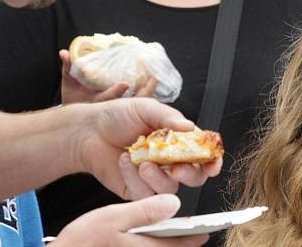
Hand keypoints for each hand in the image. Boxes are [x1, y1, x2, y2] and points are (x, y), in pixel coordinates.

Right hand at [53, 194, 207, 245]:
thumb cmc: (82, 242)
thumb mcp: (114, 217)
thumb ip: (145, 211)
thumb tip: (174, 203)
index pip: (181, 246)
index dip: (195, 236)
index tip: (205, 231)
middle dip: (183, 243)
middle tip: (193, 232)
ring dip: (168, 245)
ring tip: (172, 234)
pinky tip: (148, 238)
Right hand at [61, 50, 157, 103]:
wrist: (75, 117)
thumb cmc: (74, 97)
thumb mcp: (69, 83)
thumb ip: (67, 68)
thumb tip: (63, 52)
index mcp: (96, 101)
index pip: (107, 98)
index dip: (115, 92)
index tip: (125, 84)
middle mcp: (108, 107)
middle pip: (128, 103)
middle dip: (139, 94)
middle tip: (152, 81)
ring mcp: (117, 109)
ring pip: (135, 104)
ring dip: (146, 94)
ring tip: (155, 81)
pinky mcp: (123, 108)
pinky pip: (138, 103)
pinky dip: (145, 95)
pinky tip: (152, 85)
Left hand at [74, 98, 222, 200]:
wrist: (88, 130)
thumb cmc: (118, 116)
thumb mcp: (146, 108)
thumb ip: (170, 118)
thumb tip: (191, 128)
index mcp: (178, 140)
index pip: (203, 154)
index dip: (212, 161)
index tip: (213, 163)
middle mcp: (170, 160)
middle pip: (194, 177)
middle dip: (190, 174)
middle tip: (177, 167)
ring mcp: (154, 176)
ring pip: (170, 189)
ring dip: (159, 177)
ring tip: (143, 162)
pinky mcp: (136, 189)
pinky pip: (144, 193)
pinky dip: (134, 177)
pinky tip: (125, 160)